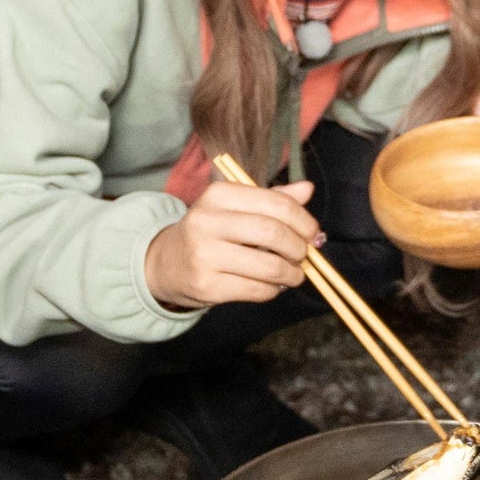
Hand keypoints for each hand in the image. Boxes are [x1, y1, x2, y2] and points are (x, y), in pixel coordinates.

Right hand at [145, 176, 324, 310]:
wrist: (167, 263)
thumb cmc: (211, 232)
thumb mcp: (235, 207)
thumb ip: (272, 198)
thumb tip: (307, 190)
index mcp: (219, 195)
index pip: (276, 203)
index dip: (303, 220)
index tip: (313, 233)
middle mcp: (207, 221)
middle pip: (273, 233)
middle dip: (299, 248)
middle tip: (304, 255)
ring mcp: (204, 255)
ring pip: (269, 266)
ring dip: (292, 274)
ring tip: (294, 274)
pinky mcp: (206, 285)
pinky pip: (256, 290)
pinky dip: (273, 290)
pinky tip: (272, 285)